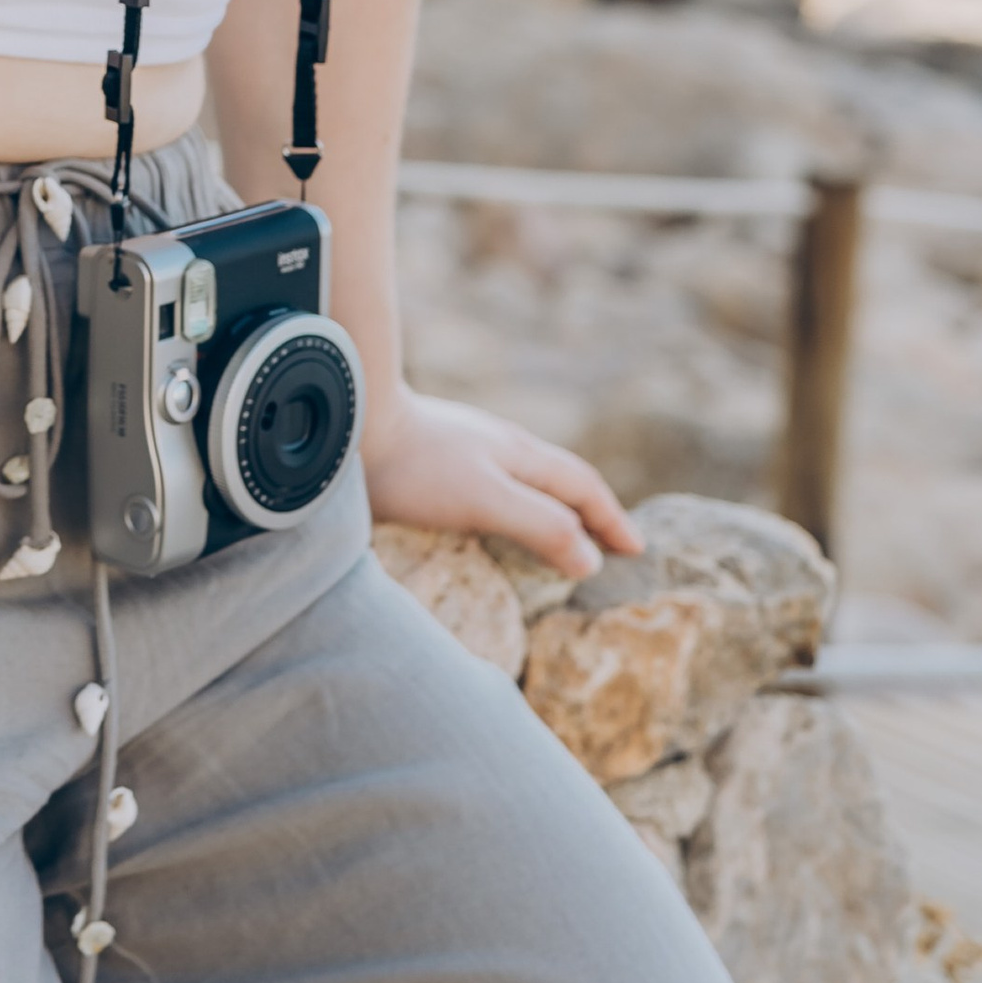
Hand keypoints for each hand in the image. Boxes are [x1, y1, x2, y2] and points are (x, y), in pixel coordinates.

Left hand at [363, 382, 639, 581]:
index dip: (612, 519)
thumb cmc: (415, 465)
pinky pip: (488, 484)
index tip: (635, 551)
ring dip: (550, 507)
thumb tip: (591, 559)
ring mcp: (464, 447)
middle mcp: (497, 444)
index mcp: (519, 452)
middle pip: (558, 477)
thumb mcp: (487, 499)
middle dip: (588, 511)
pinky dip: (511, 506)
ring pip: (523, 478)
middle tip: (608, 545)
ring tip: (557, 535)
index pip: (582, 486)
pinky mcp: (430, 457)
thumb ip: (541, 525)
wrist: (347, 423)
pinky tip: (489, 521)